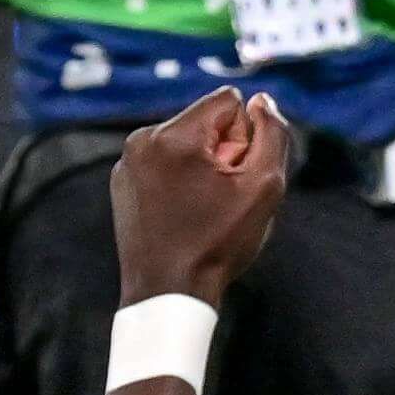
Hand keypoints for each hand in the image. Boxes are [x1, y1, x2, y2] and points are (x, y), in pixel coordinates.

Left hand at [110, 87, 293, 303]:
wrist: (167, 292)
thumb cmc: (218, 243)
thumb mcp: (264, 187)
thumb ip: (272, 134)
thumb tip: (262, 101)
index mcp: (174, 135)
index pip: (228, 102)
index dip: (245, 137)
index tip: (235, 175)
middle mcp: (143, 139)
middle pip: (205, 121)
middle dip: (223, 151)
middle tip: (221, 197)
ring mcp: (126, 161)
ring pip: (184, 141)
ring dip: (202, 165)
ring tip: (201, 208)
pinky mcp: (121, 181)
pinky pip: (162, 162)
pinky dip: (178, 179)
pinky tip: (182, 213)